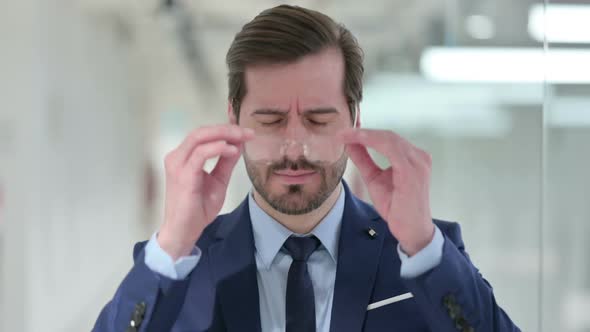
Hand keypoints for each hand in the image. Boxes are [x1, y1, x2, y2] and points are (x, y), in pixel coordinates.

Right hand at [158, 124, 253, 259]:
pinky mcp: (183, 176)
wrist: (184, 231)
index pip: (203, 135)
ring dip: (224, 134)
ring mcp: (178, 165)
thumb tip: (238, 144)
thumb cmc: (198, 208)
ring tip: (242, 137)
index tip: (246, 132)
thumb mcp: (218, 180)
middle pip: (201, 131)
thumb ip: (226, 162)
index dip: (225, 130)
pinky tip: (232, 150)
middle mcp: (177, 157)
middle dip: (226, 128)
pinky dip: (217, 148)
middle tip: (248, 132)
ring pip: (199, 137)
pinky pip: (199, 154)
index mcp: (184, 157)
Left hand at [339, 128, 434, 255]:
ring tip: (345, 135)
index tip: (345, 131)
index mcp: (412, 158)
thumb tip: (349, 143)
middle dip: (363, 131)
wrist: (411, 230)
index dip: (366, 133)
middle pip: (388, 135)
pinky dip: (372, 141)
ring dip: (364, 134)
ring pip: (388, 139)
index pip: (388, 138)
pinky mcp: (412, 170)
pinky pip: (390, 148)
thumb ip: (364, 160)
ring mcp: (417, 162)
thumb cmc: (397, 207)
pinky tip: (357, 140)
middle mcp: (418, 157)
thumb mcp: (374, 179)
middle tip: (341, 132)